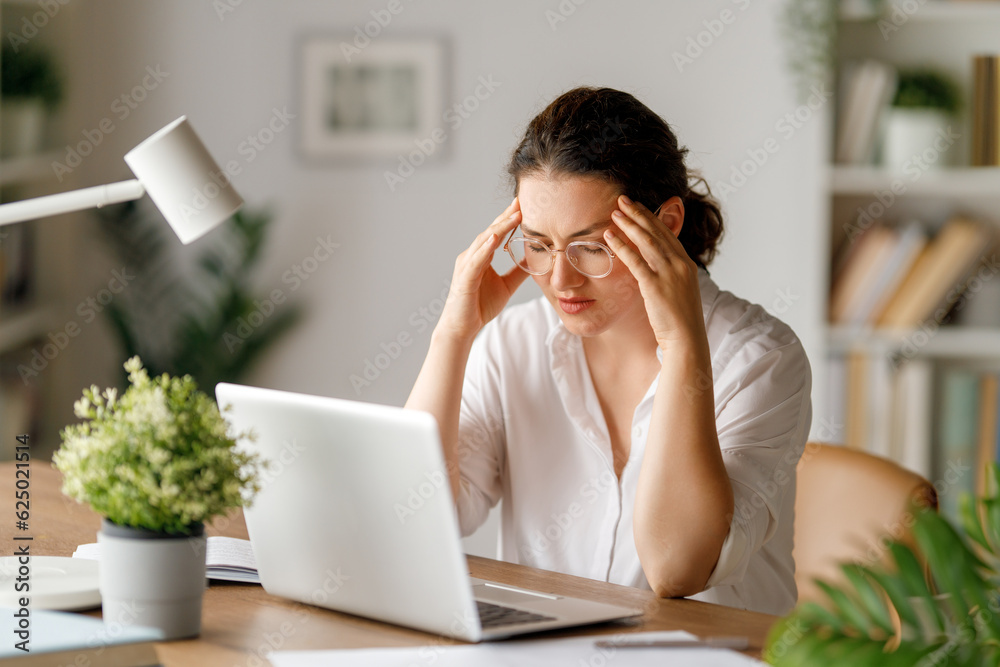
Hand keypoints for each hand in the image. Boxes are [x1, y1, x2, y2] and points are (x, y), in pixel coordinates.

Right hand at [437, 198, 529, 341]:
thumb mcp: (506, 285)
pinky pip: (476, 260)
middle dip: (506, 216)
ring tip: (514, 215)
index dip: (509, 219)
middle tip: (521, 201)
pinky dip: (485, 248)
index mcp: (480, 257)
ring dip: (499, 227)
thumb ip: (518, 271)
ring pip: (484, 241)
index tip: (524, 204)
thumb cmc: (480, 306)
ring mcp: (466, 265)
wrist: (463, 328)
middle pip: (490, 231)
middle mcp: (471, 256)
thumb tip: (535, 259)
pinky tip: (495, 238)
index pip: (496, 232)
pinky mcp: (464, 278)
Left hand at [604, 195, 707, 349]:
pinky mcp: (655, 285)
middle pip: (657, 232)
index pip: (667, 234)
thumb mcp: (679, 292)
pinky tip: (609, 236)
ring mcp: (669, 273)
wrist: (687, 339)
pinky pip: (635, 260)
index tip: (638, 206)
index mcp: (687, 264)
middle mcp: (680, 264)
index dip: (651, 218)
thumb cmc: (680, 321)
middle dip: (639, 213)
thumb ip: (669, 277)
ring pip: (646, 241)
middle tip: (622, 199)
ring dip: (629, 224)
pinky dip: (621, 246)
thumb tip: (655, 271)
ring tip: (614, 212)